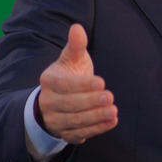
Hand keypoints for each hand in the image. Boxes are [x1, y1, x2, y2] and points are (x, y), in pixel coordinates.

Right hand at [37, 23, 117, 143]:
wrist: (56, 100)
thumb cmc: (68, 75)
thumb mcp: (71, 59)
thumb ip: (76, 45)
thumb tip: (77, 28)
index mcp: (49, 81)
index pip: (64, 84)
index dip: (82, 85)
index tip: (101, 82)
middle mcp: (48, 102)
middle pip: (70, 104)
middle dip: (91, 102)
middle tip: (110, 97)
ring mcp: (55, 120)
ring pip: (75, 121)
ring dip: (95, 117)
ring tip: (113, 111)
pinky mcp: (65, 133)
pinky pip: (80, 133)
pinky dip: (97, 129)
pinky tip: (111, 121)